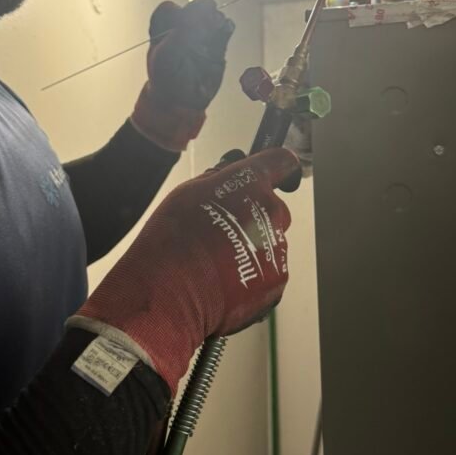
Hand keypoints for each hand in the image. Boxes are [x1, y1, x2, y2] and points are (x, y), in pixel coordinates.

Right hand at [70, 147, 296, 393]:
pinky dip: (252, 277)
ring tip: (218, 265)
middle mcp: (271, 211)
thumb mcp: (187, 192)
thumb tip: (227, 176)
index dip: (279, 166)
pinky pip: (269, 273)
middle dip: (254, 217)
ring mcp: (277, 247)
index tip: (277, 173)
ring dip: (251, 249)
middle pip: (273, 208)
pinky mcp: (278, 280)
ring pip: (269, 242)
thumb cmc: (173, 240)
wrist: (173, 292)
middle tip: (223, 234)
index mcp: (251, 183)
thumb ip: (217, 181)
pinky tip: (226, 283)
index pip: (282, 161)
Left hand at [131, 0, 234, 151]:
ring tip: (216, 24)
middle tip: (207, 17)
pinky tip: (225, 28)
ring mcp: (201, 35)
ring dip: (215, 18)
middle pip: (195, 9)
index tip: (183, 20)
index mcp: (162, 29)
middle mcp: (182, 28)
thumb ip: (182, 31)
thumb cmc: (167, 79)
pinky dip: (226, 27)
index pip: (169, 9)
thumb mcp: (167, 55)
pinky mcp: (216, 44)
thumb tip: (200, 11)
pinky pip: (224, 29)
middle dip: (201, 11)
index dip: (178, 13)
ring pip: (211, 17)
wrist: (181, 102)